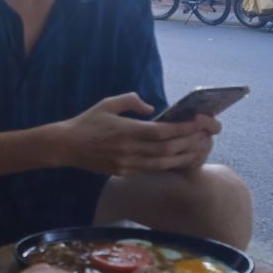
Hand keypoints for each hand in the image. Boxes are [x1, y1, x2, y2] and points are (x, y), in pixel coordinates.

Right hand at [52, 93, 218, 174]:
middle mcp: (129, 149)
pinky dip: (170, 165)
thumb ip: (131, 101)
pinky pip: (153, 170)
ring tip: (200, 150)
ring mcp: (127, 163)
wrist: (67, 146)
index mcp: (126, 130)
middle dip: (189, 143)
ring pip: (164, 163)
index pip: (161, 132)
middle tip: (205, 136)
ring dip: (185, 157)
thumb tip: (151, 108)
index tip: (197, 123)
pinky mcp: (124, 172)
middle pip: (167, 149)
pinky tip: (181, 159)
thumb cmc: (87, 122)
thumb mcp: (107, 104)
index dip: (182, 129)